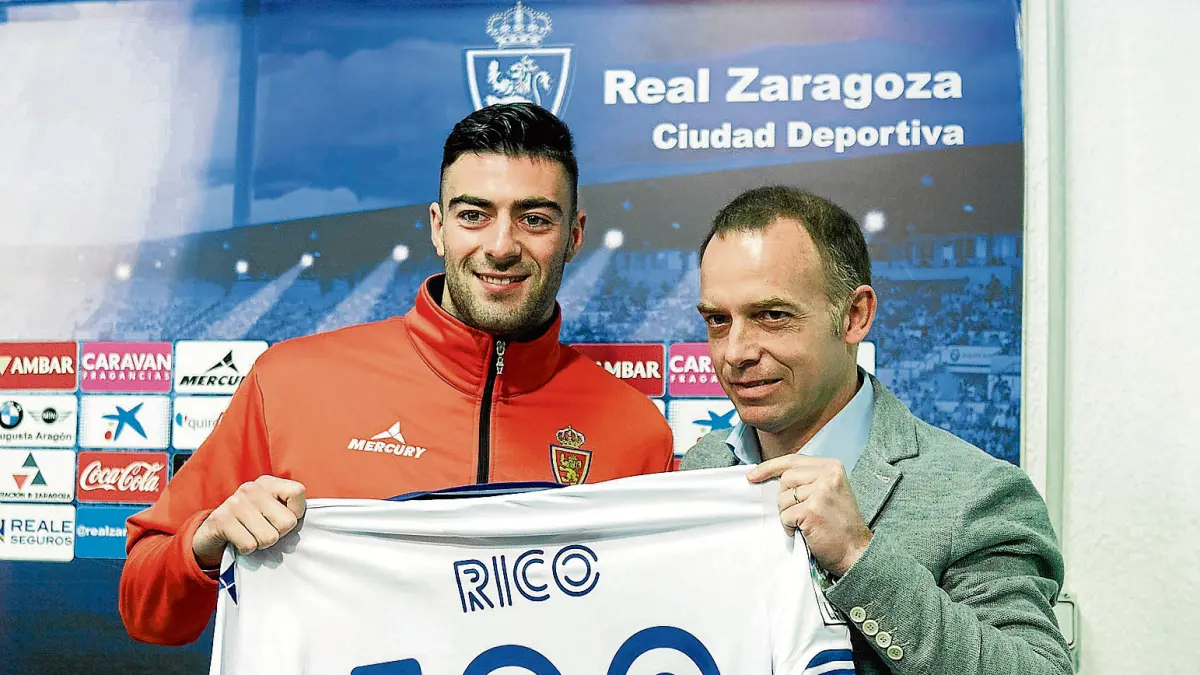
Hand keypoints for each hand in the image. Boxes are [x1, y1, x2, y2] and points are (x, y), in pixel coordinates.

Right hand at [192, 476, 306, 569]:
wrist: (212, 533)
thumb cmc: (251, 523)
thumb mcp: (270, 510)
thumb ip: (289, 510)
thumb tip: (312, 525)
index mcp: (268, 483)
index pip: (298, 492)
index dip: (296, 512)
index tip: (285, 518)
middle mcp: (252, 488)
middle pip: (287, 522)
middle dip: (278, 534)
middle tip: (264, 531)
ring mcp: (235, 502)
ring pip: (269, 537)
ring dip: (261, 544)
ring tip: (251, 535)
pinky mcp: (221, 520)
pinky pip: (250, 545)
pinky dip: (246, 550)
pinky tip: (238, 541)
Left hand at [747, 455, 870, 576]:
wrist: (856, 551)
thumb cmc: (840, 524)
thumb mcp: (830, 490)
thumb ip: (808, 479)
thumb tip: (771, 475)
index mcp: (832, 466)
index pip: (793, 460)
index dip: (769, 467)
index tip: (752, 475)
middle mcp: (828, 475)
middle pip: (785, 479)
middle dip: (785, 498)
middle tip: (800, 513)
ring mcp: (821, 492)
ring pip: (783, 498)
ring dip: (788, 514)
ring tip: (806, 523)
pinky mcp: (812, 510)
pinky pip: (785, 515)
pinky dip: (789, 527)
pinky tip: (804, 531)